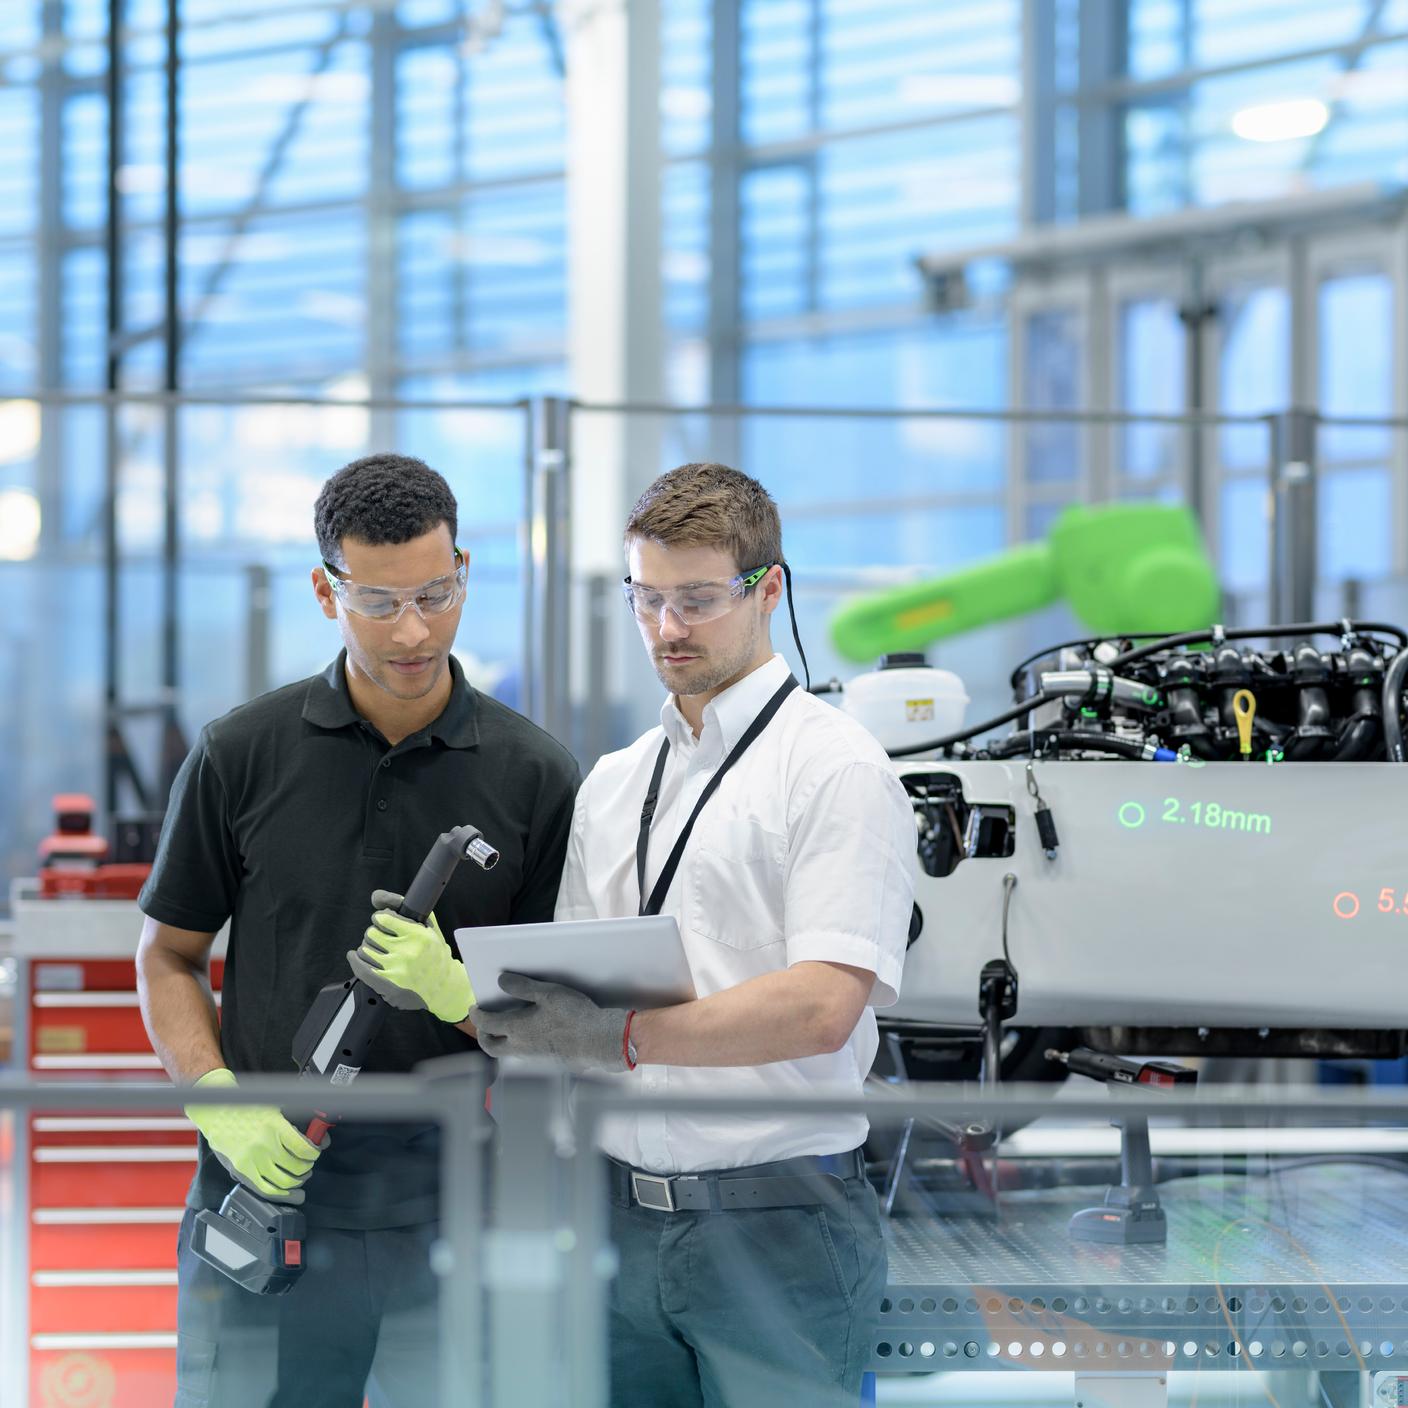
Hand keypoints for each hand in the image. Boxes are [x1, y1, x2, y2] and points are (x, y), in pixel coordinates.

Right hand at [184, 1067, 322, 1203]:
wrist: (217, 1113)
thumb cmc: (247, 1108)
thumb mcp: (275, 1107)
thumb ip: (296, 1121)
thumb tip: (319, 1136)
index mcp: (274, 1126)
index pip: (303, 1148)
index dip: (314, 1153)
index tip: (316, 1151)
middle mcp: (264, 1145)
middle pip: (296, 1167)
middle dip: (307, 1167)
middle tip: (308, 1164)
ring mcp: (252, 1161)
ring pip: (284, 1181)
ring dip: (297, 1181)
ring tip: (300, 1176)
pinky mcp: (241, 1171)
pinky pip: (265, 1189)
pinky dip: (281, 1194)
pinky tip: (289, 1191)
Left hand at [347, 889, 473, 1023]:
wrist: (443, 986)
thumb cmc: (435, 955)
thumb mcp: (430, 927)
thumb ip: (407, 909)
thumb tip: (376, 896)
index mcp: (417, 934)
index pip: (383, 918)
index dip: (380, 918)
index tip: (381, 921)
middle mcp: (407, 951)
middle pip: (371, 933)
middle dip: (374, 933)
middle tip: (380, 938)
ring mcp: (396, 968)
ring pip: (365, 950)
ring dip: (368, 948)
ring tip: (376, 950)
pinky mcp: (387, 984)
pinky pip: (361, 968)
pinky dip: (355, 960)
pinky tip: (355, 956)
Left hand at [470, 974, 629, 1071]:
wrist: (597, 1041)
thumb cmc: (573, 1016)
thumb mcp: (548, 993)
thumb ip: (522, 988)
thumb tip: (501, 981)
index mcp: (516, 1029)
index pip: (486, 1024)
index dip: (477, 1015)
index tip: (475, 1007)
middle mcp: (520, 1047)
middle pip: (491, 1047)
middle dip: (483, 1035)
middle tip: (483, 1023)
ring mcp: (533, 1056)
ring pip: (507, 1052)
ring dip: (500, 1040)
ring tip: (505, 1026)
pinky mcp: (546, 1060)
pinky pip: (522, 1054)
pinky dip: (517, 1044)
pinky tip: (529, 1033)